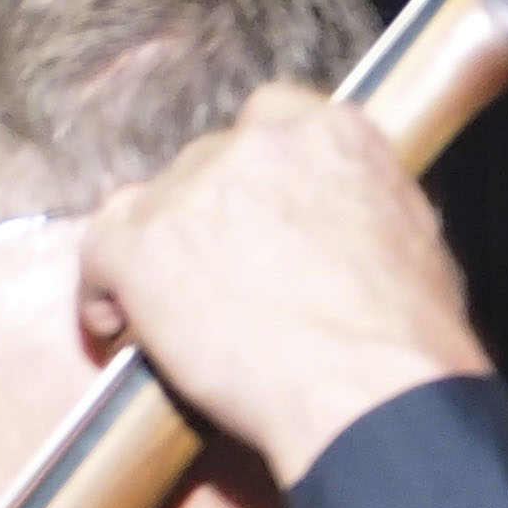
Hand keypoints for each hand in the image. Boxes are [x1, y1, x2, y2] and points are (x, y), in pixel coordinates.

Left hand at [74, 84, 489, 485]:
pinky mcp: (145, 243)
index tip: (243, 216)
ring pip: (149, 205)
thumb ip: (358, 205)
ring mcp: (197, 188)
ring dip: (154, 252)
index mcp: (333, 133)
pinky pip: (98, 251)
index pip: (267, 120)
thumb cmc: (405, 336)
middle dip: (202, 220)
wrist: (367, 387)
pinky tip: (116, 326)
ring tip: (161, 311)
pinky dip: (101, 290)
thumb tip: (340, 227)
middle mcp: (261, 142)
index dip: (247, 177)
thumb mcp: (409, 235)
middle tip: (207, 278)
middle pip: (203, 167)